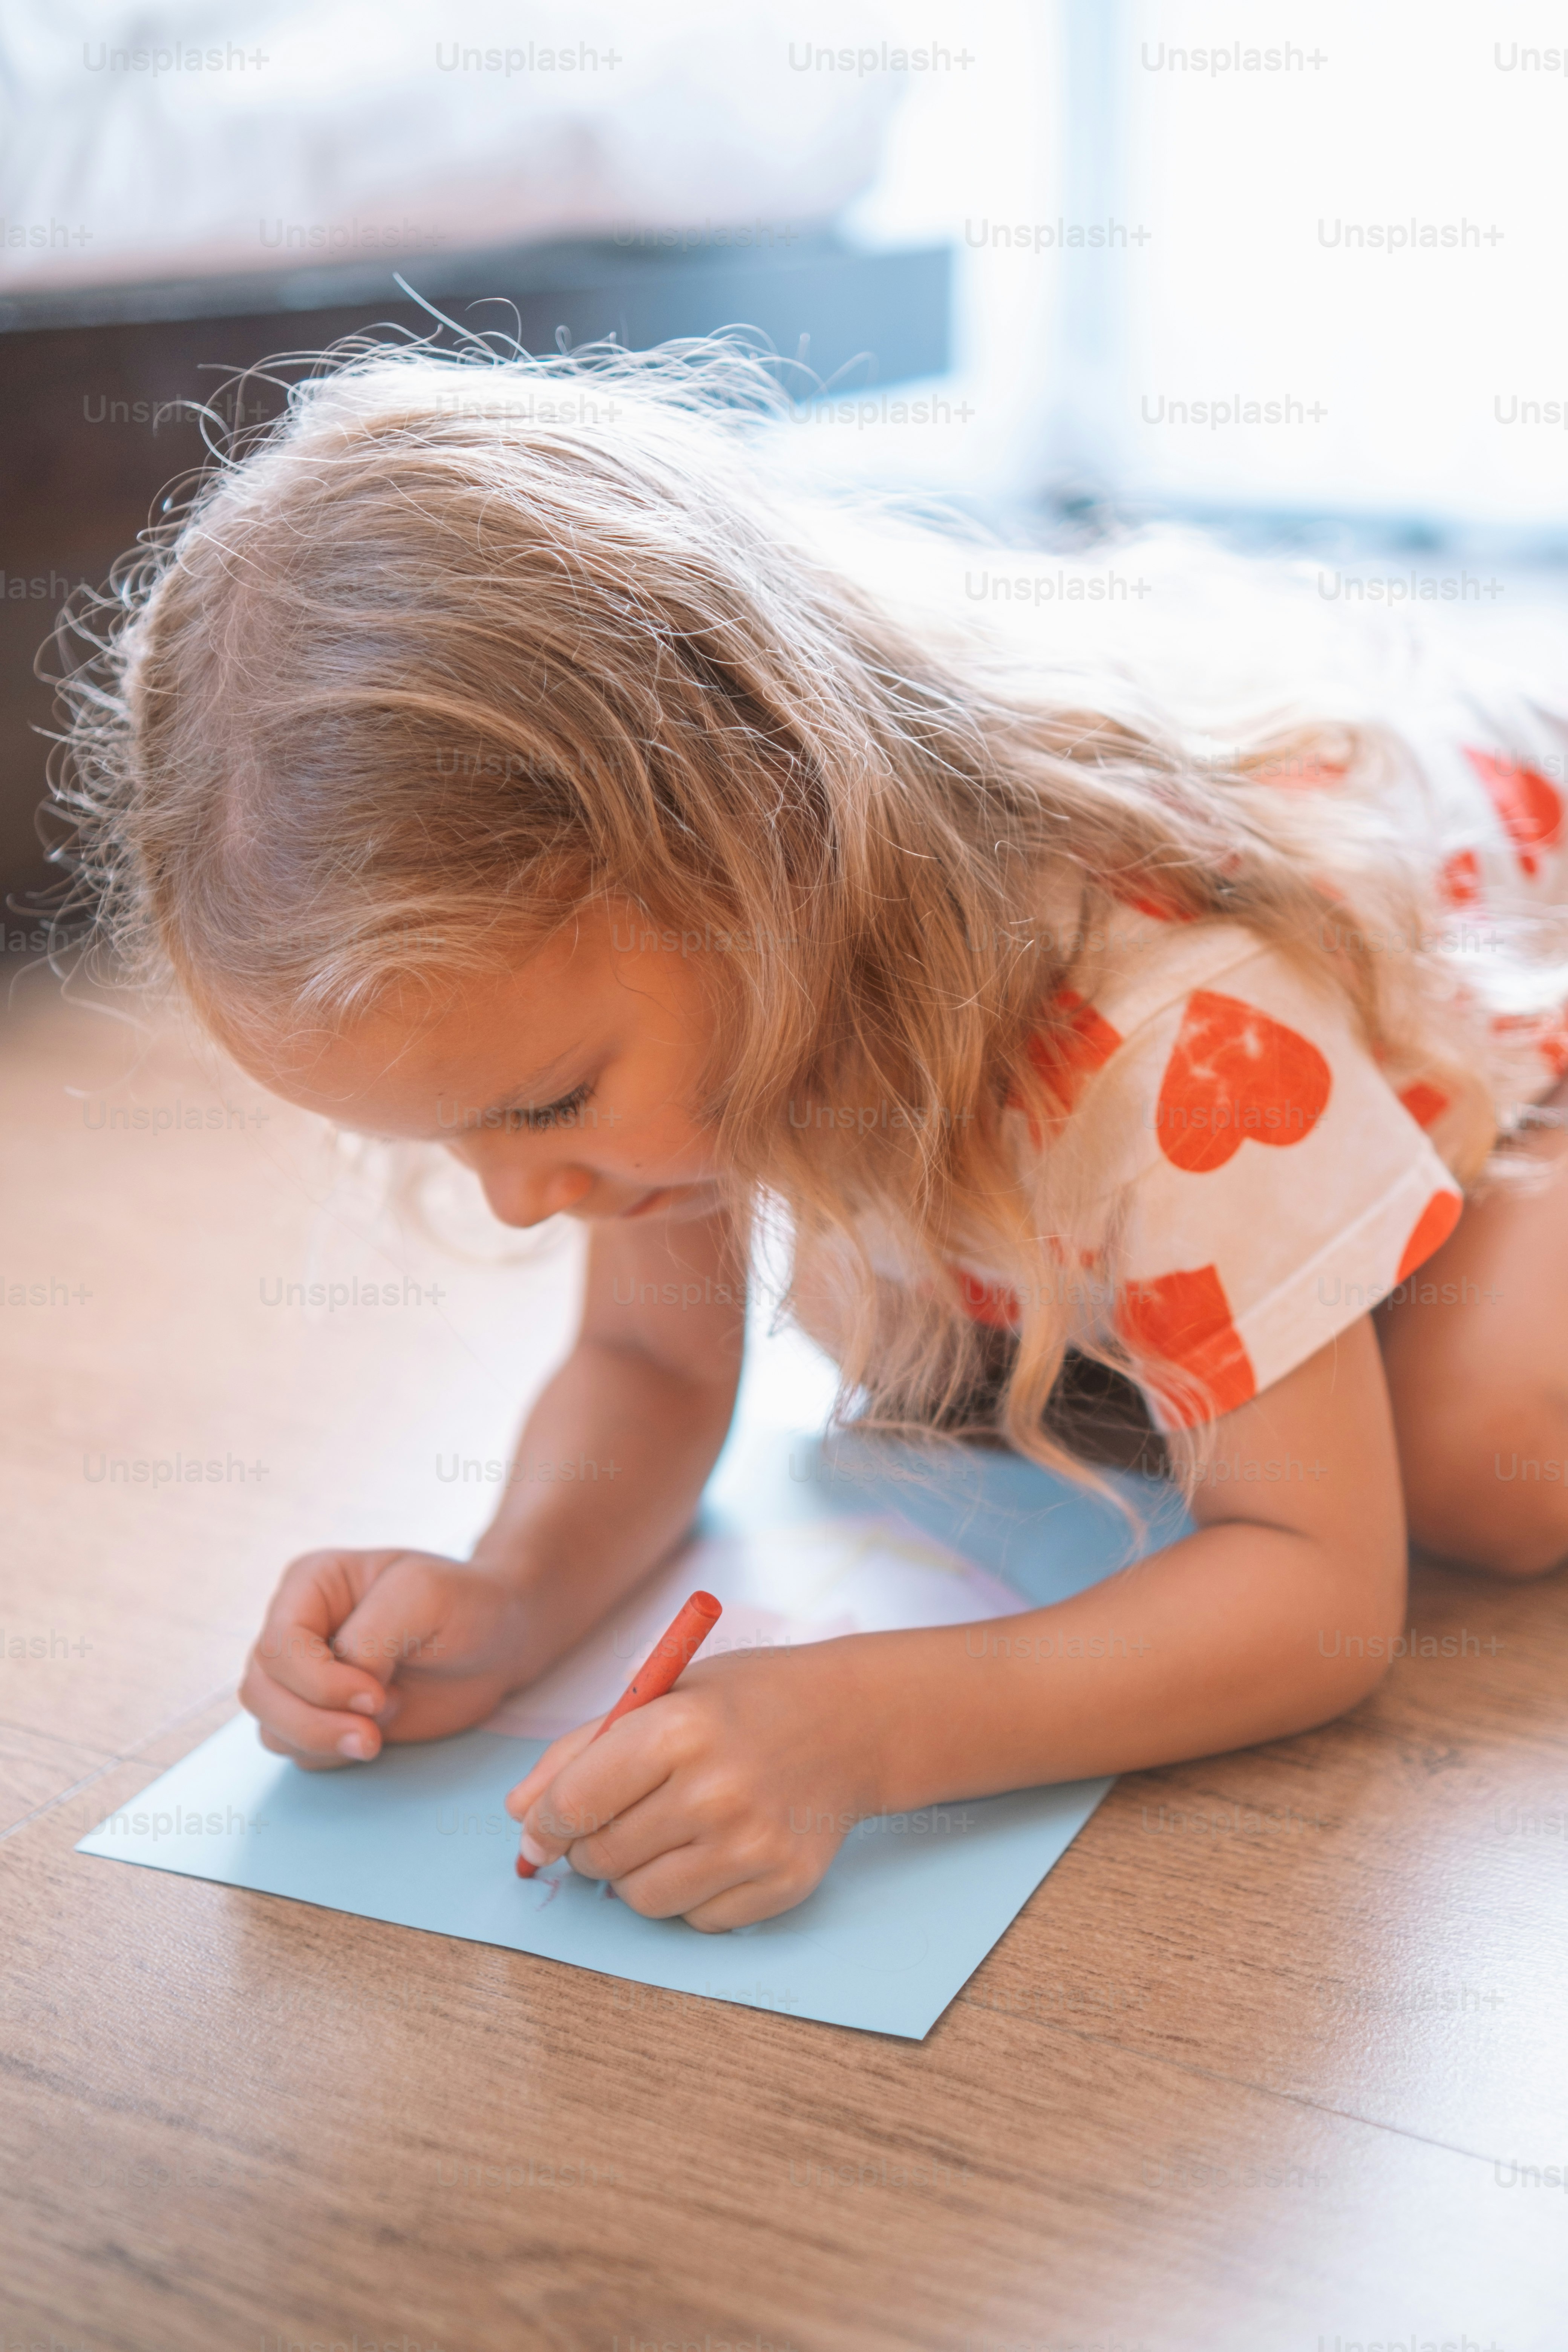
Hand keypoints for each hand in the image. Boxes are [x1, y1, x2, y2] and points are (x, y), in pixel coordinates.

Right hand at [239, 1548, 530, 1769]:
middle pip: (261, 1691)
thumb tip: (343, 1690)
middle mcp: (297, 1630)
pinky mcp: (324, 1716)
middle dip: (313, 1722)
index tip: (377, 1695)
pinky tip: (374, 1739)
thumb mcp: (423, 1596)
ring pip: (271, 1726)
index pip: (279, 1644)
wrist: (498, 1639)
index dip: (318, 1681)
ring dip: (322, 1742)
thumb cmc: (465, 1603)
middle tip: (374, 1737)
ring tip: (380, 1733)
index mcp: (310, 1585)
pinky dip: (330, 1755)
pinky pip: (298, 1750)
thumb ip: (372, 1638)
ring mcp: (305, 1677)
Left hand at [503, 1636, 886, 1929]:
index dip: (543, 1824)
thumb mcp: (660, 1696)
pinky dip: (689, 1895)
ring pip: (642, 1899)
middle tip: (611, 1822)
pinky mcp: (783, 1884)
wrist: (851, 1721)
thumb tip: (520, 1813)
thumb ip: (581, 1751)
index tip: (539, 1830)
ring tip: (663, 1832)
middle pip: (601, 1856)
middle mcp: (716, 1791)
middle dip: (588, 1847)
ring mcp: (753, 1845)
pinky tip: (712, 1850)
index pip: (574, 1804)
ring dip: (634, 1876)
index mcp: (677, 1730)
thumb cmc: (745, 1703)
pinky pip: (697, 1920)